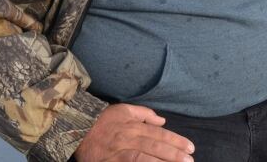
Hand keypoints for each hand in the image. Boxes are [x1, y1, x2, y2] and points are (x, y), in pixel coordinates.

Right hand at [74, 103, 194, 161]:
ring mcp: (119, 151)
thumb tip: (162, 120)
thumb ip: (144, 114)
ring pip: (144, 157)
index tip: (190, 147)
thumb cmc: (103, 120)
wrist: (76, 128)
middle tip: (190, 160)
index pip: (159, 134)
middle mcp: (128, 137)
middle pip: (155, 146)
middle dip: (174, 154)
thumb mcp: (124, 110)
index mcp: (133, 125)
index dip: (176, 141)